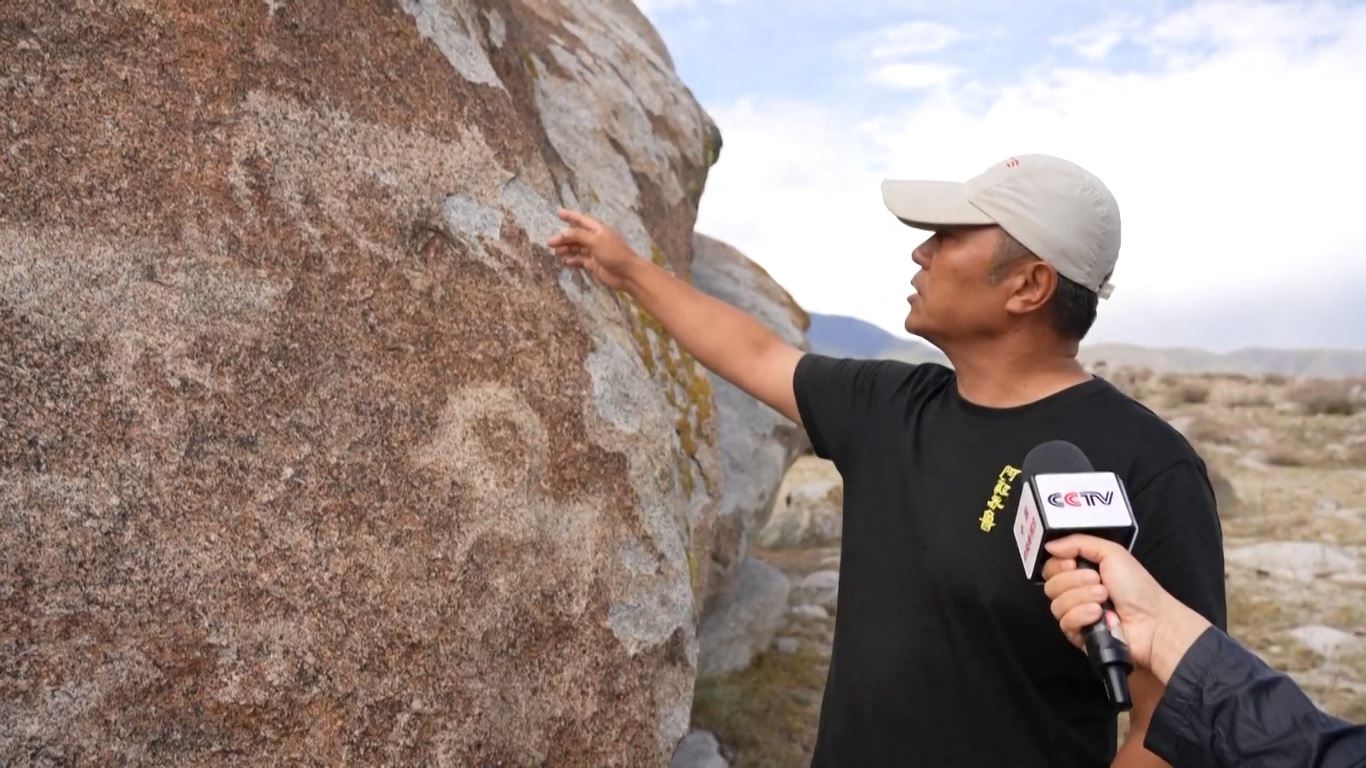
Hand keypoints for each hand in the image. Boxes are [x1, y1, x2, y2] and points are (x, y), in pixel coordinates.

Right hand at [546, 209, 642, 290]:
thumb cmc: (614, 253)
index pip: (581, 220)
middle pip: (576, 236)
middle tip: (550, 242)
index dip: (570, 216)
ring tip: (557, 252)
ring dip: (567, 249)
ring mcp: (595, 252)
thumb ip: (578, 235)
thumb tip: (563, 232)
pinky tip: (566, 261)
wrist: (628, 273)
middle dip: (563, 238)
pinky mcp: (595, 265)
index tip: (558, 213)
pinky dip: (574, 260)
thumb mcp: (595, 241)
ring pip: (577, 248)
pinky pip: (581, 261)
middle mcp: (596, 239)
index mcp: (598, 230)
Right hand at [1042, 534, 1198, 675]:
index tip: (1072, 562)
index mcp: (1081, 572)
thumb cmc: (1136, 586)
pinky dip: (1082, 615)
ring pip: (1056, 604)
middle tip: (1097, 580)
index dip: (1057, 564)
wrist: (1152, 621)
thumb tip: (1049, 545)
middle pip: (1050, 585)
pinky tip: (1098, 614)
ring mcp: (1076, 615)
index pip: (1050, 567)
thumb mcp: (1112, 553)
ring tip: (1103, 598)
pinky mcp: (1077, 635)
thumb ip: (1079, 543)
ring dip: (1081, 597)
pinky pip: (1065, 622)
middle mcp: (1075, 593)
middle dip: (1074, 580)